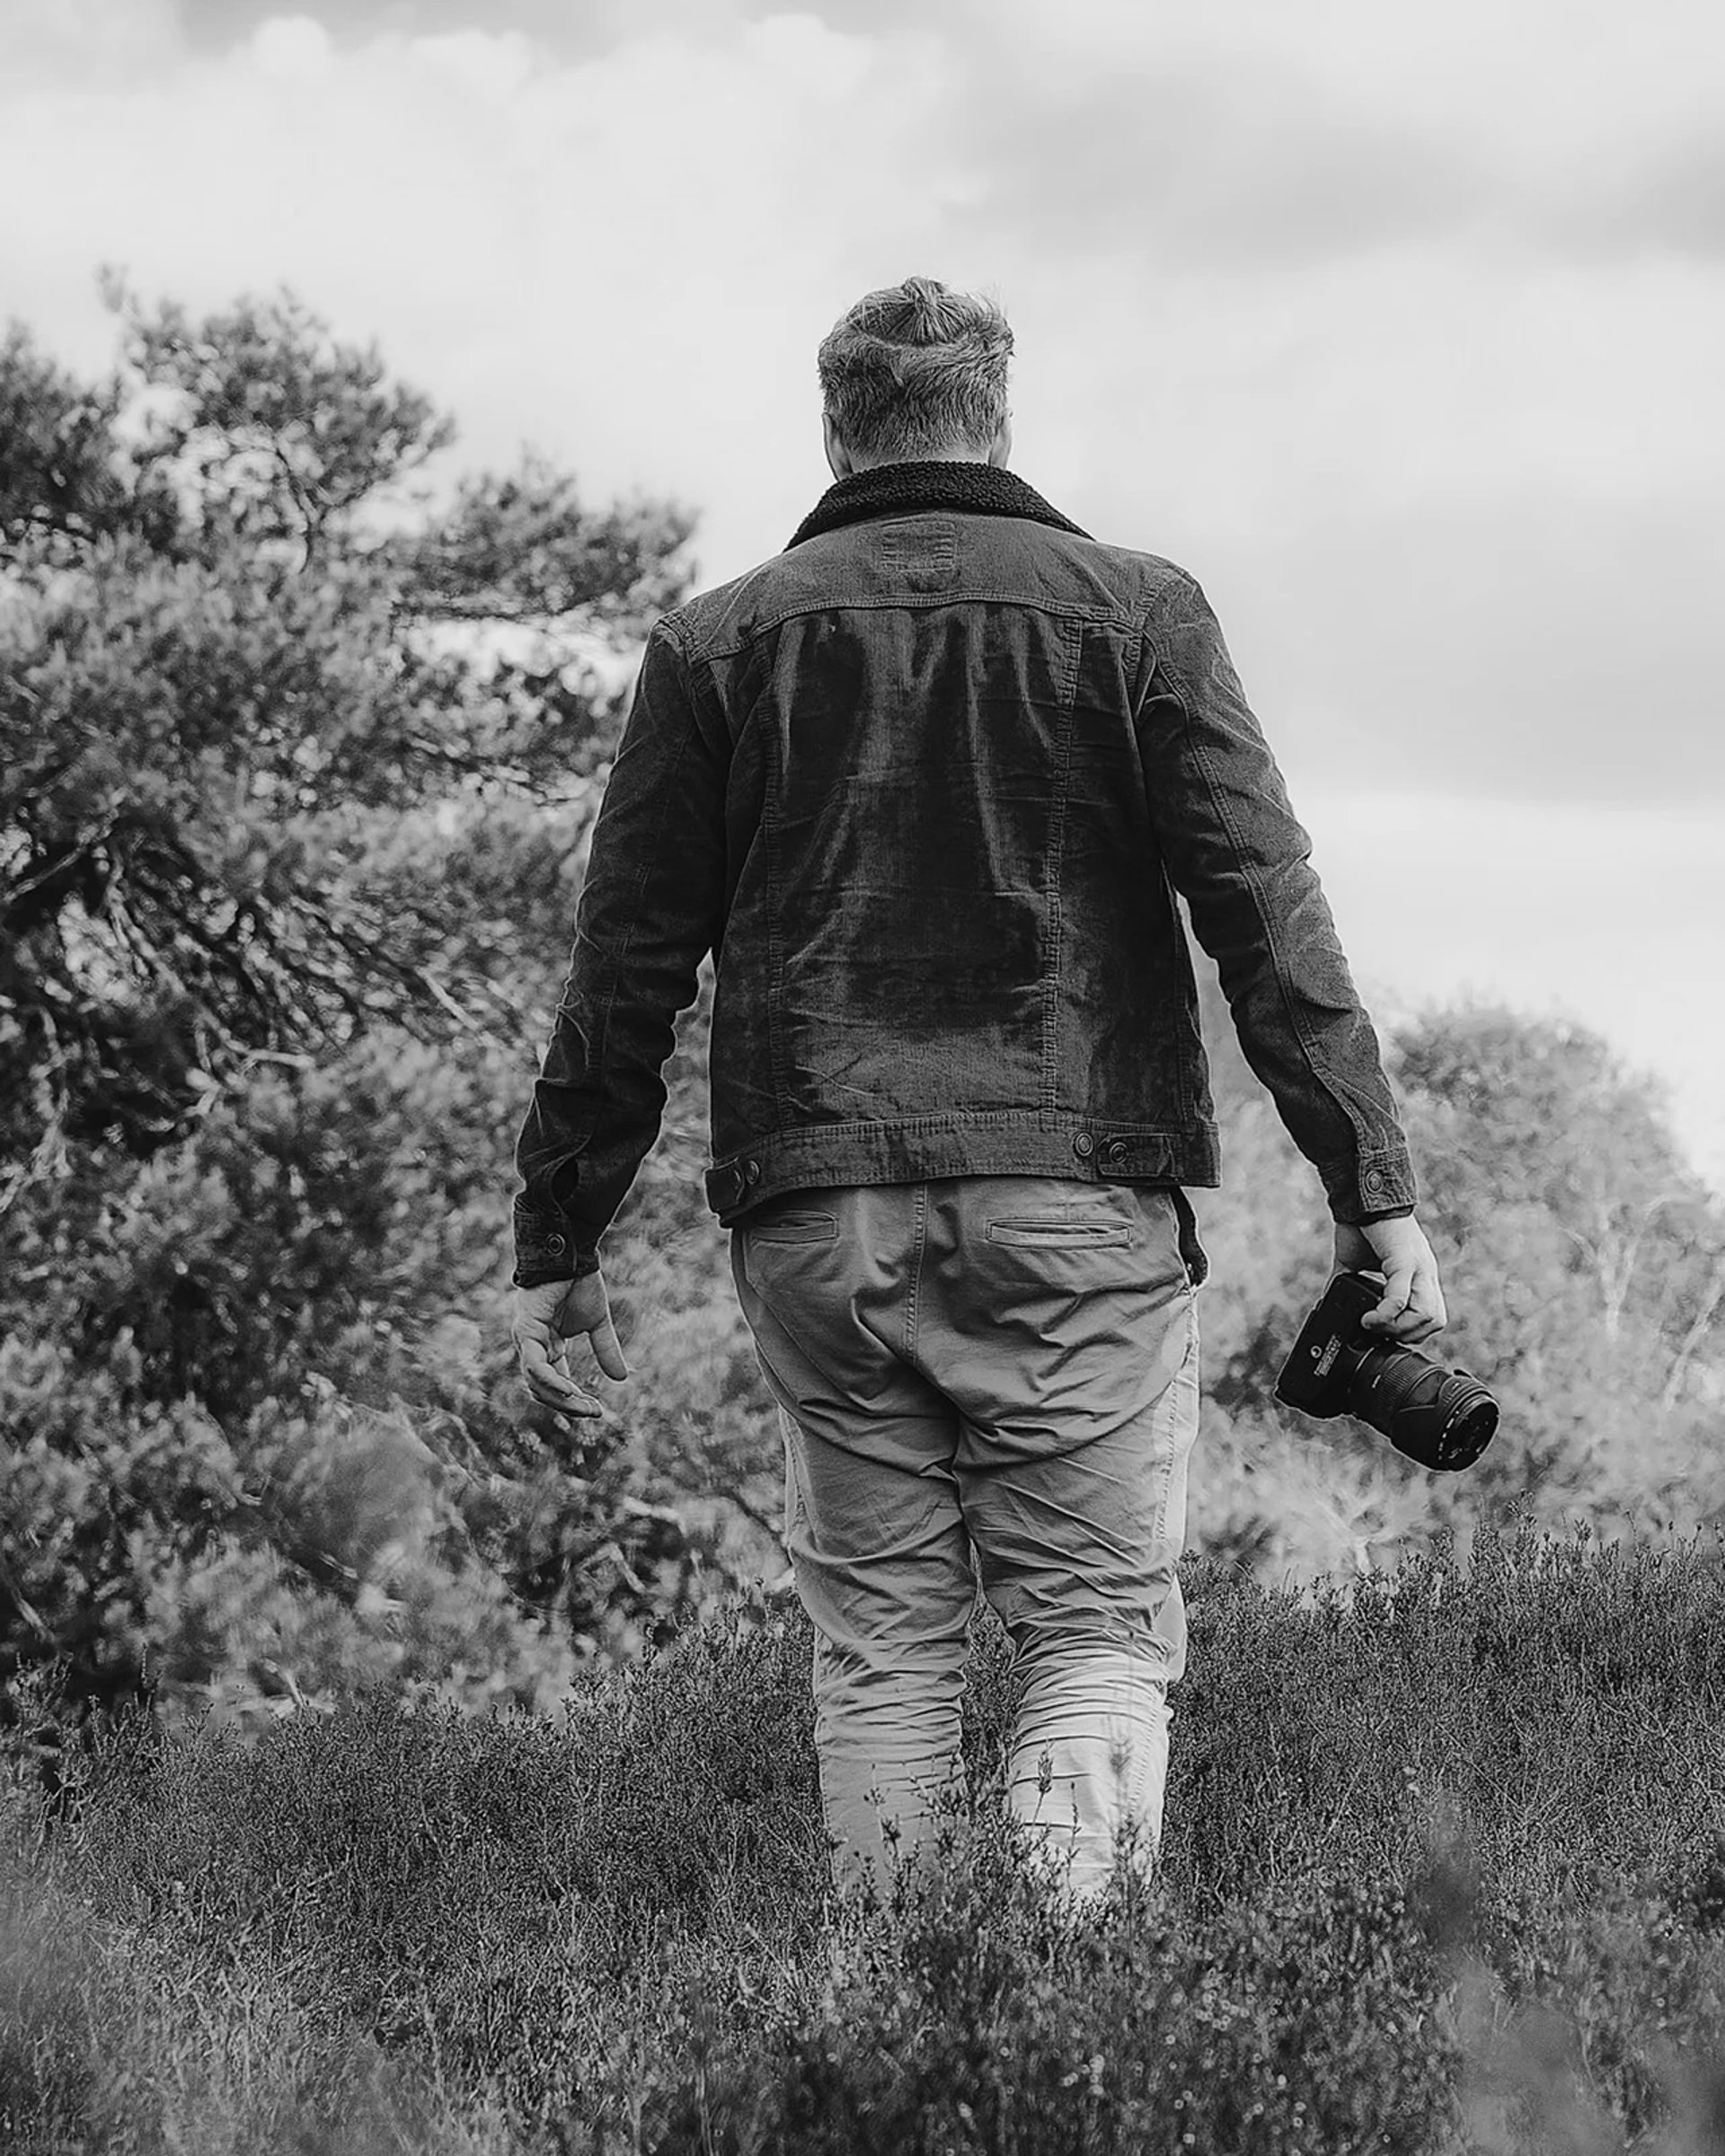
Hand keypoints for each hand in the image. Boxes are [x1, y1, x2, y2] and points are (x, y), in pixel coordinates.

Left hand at [512, 1269, 628, 1419]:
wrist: (573, 1256)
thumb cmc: (580, 1283)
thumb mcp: (598, 1323)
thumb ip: (606, 1349)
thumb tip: (623, 1378)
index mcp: (548, 1347)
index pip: (556, 1384)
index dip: (575, 1401)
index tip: (599, 1411)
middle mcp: (534, 1347)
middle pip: (543, 1390)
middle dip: (568, 1405)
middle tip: (594, 1413)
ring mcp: (527, 1339)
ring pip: (535, 1383)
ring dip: (560, 1398)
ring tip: (583, 1405)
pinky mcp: (526, 1330)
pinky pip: (535, 1365)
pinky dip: (550, 1381)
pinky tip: (569, 1390)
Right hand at [1332, 1215, 1446, 1343]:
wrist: (1358, 1199)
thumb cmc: (1359, 1227)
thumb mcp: (1357, 1265)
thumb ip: (1352, 1286)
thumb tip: (1330, 1304)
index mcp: (1419, 1274)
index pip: (1432, 1316)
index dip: (1409, 1331)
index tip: (1383, 1332)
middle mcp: (1425, 1272)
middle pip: (1435, 1321)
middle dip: (1405, 1335)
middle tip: (1379, 1332)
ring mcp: (1419, 1266)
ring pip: (1427, 1315)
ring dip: (1397, 1328)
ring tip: (1372, 1324)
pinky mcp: (1404, 1260)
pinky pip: (1401, 1297)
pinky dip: (1385, 1315)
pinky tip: (1369, 1317)